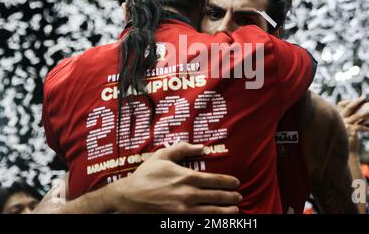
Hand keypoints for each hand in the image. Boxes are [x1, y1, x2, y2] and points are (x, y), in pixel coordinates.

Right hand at [106, 142, 241, 213]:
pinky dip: (210, 220)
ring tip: (235, 210)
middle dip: (230, 197)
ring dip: (225, 211)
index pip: (214, 180)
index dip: (228, 182)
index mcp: (186, 177)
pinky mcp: (177, 219)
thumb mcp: (162, 155)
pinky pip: (199, 221)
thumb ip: (182, 148)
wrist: (129, 196)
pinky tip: (217, 220)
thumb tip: (201, 147)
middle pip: (216, 197)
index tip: (236, 182)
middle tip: (239, 196)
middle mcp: (188, 194)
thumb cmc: (146, 175)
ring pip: (210, 211)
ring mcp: (183, 209)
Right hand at [337, 96, 368, 153]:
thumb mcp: (350, 126)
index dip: (347, 101)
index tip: (354, 99)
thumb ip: (354, 120)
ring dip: (366, 113)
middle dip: (357, 101)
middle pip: (349, 107)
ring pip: (356, 116)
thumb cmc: (348, 138)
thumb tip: (365, 112)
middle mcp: (340, 119)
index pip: (341, 105)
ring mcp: (345, 125)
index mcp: (338, 117)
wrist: (345, 151)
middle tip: (364, 97)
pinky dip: (368, 128)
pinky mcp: (350, 131)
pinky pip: (361, 127)